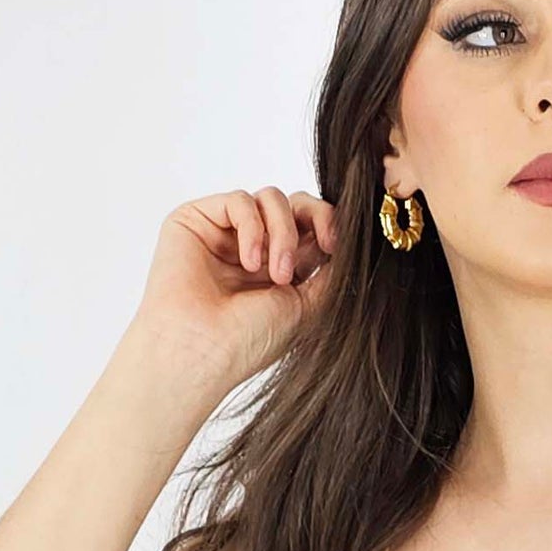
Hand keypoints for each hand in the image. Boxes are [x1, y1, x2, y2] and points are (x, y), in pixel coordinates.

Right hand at [129, 186, 339, 394]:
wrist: (200, 352)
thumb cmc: (247, 341)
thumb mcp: (308, 305)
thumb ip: (332, 271)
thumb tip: (354, 241)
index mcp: (281, 269)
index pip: (312, 227)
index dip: (330, 224)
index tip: (338, 244)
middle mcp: (254, 248)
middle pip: (295, 204)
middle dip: (314, 218)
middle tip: (323, 245)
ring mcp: (224, 233)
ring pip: (271, 198)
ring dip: (283, 233)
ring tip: (276, 274)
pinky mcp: (197, 220)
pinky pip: (239, 201)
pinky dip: (253, 227)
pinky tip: (248, 262)